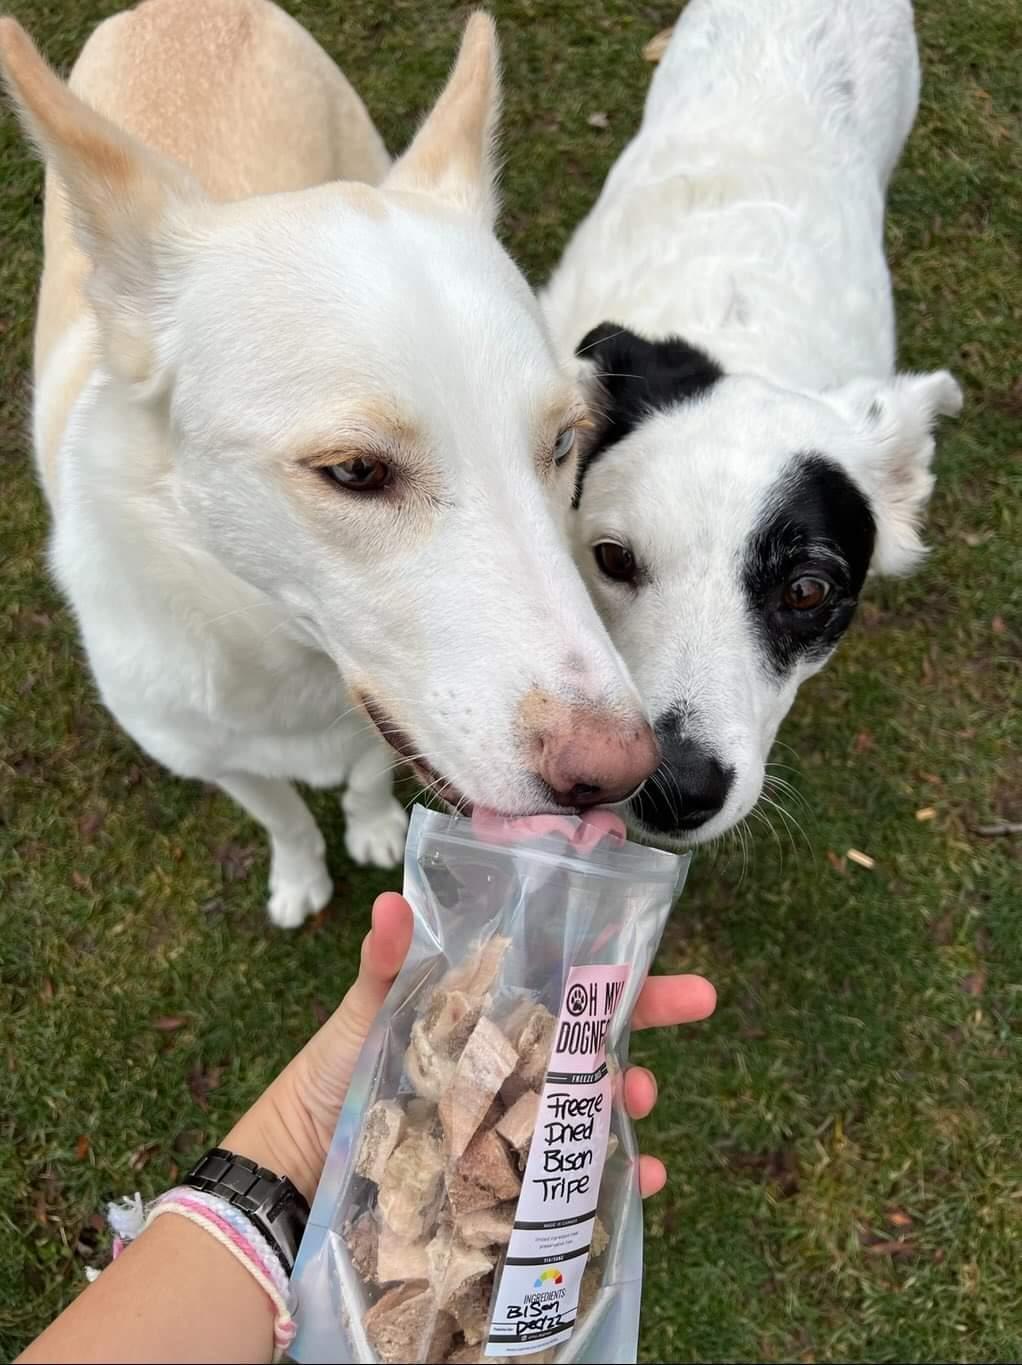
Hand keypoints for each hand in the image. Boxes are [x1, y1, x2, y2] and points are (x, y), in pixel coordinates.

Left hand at [229, 890, 714, 1201]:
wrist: (299, 1165)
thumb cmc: (333, 1078)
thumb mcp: (361, 1015)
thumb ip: (384, 965)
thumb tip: (388, 900)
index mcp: (487, 1014)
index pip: (562, 981)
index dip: (616, 965)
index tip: (658, 938)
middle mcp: (512, 1061)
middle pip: (594, 1033)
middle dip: (651, 1014)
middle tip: (698, 1000)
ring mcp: (516, 1119)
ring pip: (592, 1099)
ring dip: (630, 1092)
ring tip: (643, 1093)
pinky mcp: (511, 1175)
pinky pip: (575, 1174)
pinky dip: (618, 1177)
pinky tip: (644, 1176)